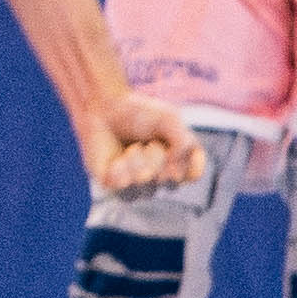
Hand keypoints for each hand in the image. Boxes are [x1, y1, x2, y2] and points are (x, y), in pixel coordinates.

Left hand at [86, 101, 210, 200]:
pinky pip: (125, 189)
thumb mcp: (169, 119)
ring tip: (131, 148)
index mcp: (178, 160)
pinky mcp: (116, 186)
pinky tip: (117, 160)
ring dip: (139, 162)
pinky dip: (122, 170)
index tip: (173, 144)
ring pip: (147, 187)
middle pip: (171, 181)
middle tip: (148, 141)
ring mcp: (138, 183)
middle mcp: (160, 176)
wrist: (103, 109)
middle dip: (158, 156)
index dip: (185, 161)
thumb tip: (176, 171)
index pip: (193, 175)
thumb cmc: (138, 113)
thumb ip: (184, 142)